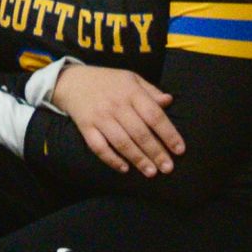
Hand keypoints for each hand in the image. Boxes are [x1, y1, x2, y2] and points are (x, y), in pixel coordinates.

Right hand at [49, 59, 184, 176]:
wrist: (71, 80)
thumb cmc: (107, 81)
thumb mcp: (131, 79)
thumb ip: (151, 91)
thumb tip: (169, 101)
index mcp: (131, 92)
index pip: (154, 115)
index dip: (168, 134)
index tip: (179, 150)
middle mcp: (115, 105)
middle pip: (139, 132)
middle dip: (155, 152)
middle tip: (168, 168)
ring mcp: (99, 117)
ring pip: (121, 142)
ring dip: (137, 159)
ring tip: (151, 172)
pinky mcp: (85, 126)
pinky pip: (98, 146)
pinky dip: (111, 159)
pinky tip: (124, 168)